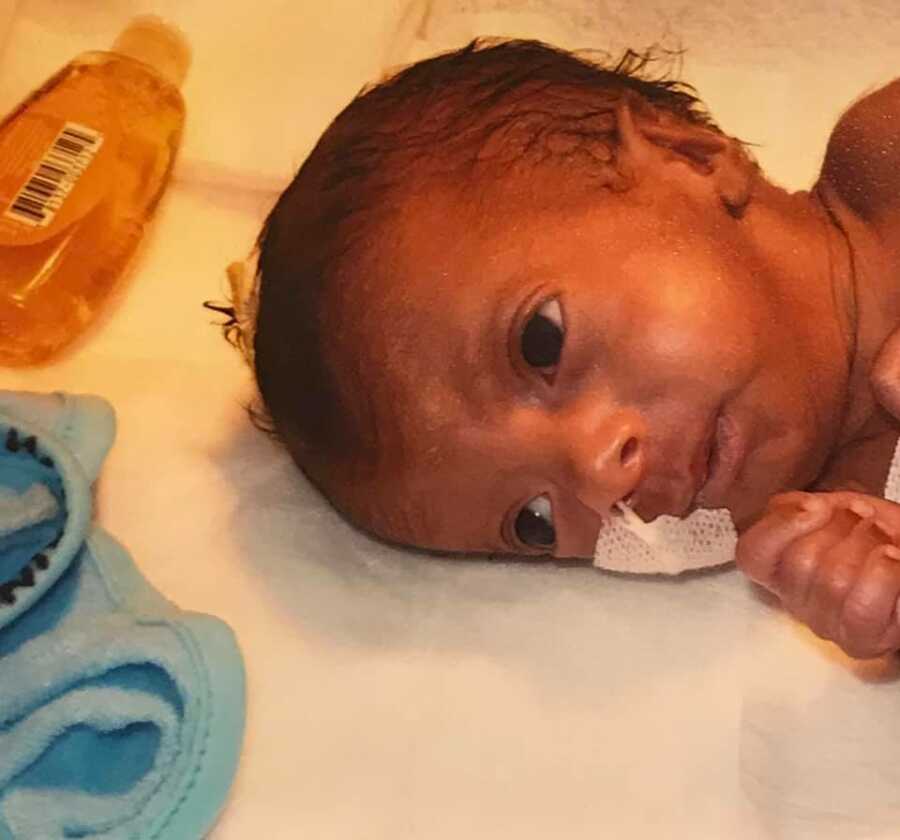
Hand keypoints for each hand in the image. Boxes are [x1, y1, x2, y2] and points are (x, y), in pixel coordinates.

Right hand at [736, 491, 899, 658]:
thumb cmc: (882, 538)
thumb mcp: (834, 507)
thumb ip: (800, 505)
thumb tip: (794, 507)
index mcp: (781, 566)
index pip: (752, 554)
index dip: (781, 527)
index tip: (818, 506)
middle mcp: (795, 600)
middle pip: (799, 563)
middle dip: (841, 529)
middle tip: (863, 518)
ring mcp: (825, 625)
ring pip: (832, 583)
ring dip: (867, 548)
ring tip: (884, 540)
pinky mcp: (859, 643)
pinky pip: (860, 609)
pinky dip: (882, 574)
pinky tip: (893, 560)